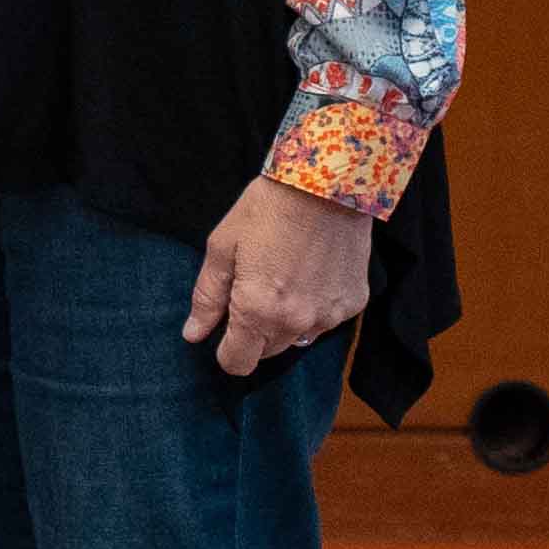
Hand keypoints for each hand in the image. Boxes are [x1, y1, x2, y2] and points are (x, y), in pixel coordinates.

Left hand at [185, 175, 375, 376]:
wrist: (327, 185)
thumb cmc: (267, 210)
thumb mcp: (222, 248)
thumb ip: (208, 297)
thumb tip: (193, 335)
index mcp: (258, 311)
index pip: (238, 363)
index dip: (225, 351)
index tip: (224, 330)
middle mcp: (297, 322)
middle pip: (268, 352)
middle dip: (254, 332)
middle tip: (251, 289)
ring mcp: (331, 315)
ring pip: (298, 337)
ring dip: (285, 320)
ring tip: (282, 276)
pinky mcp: (355, 303)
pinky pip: (326, 319)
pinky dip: (315, 306)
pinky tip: (310, 272)